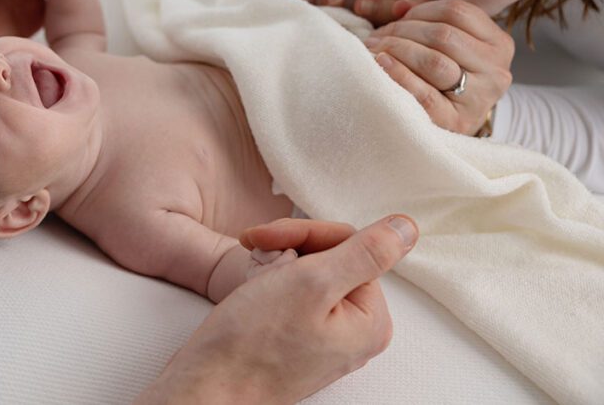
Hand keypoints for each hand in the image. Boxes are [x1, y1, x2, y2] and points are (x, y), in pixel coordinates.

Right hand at [139, 215, 418, 404]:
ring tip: (251, 281)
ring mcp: (326, 336)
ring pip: (305, 272)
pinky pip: (290, 294)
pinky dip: (267, 283)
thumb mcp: (311, 284)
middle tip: (257, 259)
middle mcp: (354, 330)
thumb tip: (408, 227)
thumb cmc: (251, 343)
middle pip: (329, 257)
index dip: (304, 233)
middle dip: (288, 251)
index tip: (263, 236)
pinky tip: (250, 294)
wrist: (206, 387)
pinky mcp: (297, 339)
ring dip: (274, 265)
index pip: (349, 245)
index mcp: (370, 319)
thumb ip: (366, 253)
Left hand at [365, 0, 513, 134]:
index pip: (457, 12)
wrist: (452, 124)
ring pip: (435, 61)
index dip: (420, 10)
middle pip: (444, 35)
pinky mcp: (457, 121)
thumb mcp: (442, 42)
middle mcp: (497, 69)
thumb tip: (400, 6)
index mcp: (498, 43)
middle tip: (376, 36)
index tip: (395, 17)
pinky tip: (381, 64)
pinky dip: (399, 75)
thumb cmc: (443, 77)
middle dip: (403, 30)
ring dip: (397, 50)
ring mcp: (481, 97)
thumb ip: (422, 15)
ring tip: (374, 48)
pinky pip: (424, 93)